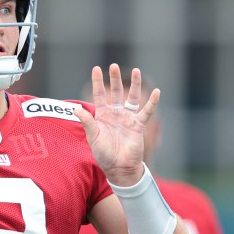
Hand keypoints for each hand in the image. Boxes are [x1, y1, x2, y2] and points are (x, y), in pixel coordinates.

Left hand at [75, 64, 157, 185]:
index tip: (96, 69)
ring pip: (132, 97)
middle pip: (116, 92)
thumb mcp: (93, 137)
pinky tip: (157, 92)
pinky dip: (152, 102)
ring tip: (136, 71)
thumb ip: (87, 122)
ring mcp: (128, 118)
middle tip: (114, 65)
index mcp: (102, 115)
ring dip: (134, 85)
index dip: (98, 82)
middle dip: (114, 79)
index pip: (99, 94)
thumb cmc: (103, 154)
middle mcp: (115, 113)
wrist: (118, 167)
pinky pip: (147, 111)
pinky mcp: (138, 125)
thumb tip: (76, 109)